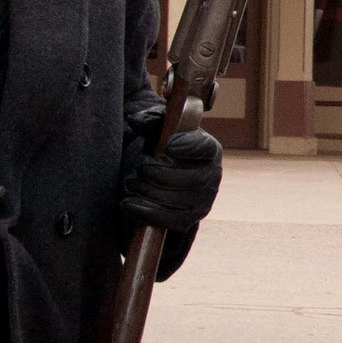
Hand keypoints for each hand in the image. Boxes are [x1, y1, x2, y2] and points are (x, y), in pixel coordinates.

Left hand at [122, 101, 223, 233]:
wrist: (166, 172)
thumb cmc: (163, 146)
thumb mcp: (158, 129)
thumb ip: (150, 122)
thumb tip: (136, 121)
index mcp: (210, 149)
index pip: (205, 148)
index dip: (189, 147)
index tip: (168, 145)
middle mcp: (212, 176)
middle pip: (192, 179)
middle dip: (162, 175)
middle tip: (140, 169)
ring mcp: (203, 201)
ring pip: (179, 201)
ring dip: (151, 193)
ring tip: (130, 184)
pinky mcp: (189, 219)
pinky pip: (171, 221)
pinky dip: (148, 214)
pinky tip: (128, 204)